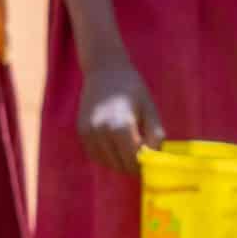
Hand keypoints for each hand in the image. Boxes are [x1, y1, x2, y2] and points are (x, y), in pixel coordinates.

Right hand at [78, 55, 163, 175]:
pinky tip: (116, 149)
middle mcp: (101, 133)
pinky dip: (106, 157)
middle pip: (118, 164)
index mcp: (120, 127)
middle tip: (143, 160)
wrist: (105, 71)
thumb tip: (155, 157)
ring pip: (105, 162)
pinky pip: (94, 154)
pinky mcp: (81, 132)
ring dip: (119, 163)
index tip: (152, 164)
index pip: (133, 160)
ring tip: (130, 154)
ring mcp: (88, 133)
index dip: (144, 166)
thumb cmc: (132, 88)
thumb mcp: (150, 110)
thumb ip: (155, 135)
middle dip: (132, 166)